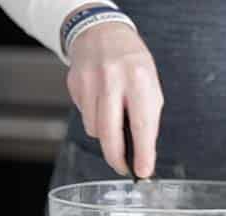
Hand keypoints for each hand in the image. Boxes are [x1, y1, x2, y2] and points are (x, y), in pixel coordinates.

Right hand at [67, 22, 163, 176]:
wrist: (101, 33)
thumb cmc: (132, 63)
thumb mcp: (150, 85)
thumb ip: (147, 117)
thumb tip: (143, 152)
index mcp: (139, 79)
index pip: (142, 124)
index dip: (143, 152)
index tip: (143, 172)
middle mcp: (113, 80)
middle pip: (110, 133)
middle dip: (116, 157)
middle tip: (123, 168)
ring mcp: (90, 82)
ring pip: (94, 129)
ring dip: (105, 135)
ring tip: (114, 121)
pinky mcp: (75, 85)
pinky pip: (84, 117)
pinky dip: (94, 120)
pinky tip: (100, 105)